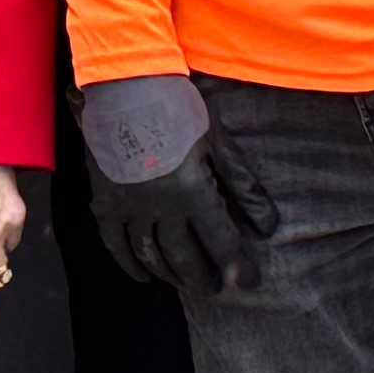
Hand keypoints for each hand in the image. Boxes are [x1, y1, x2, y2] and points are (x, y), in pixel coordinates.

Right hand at [83, 74, 280, 295]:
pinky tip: (143, 277)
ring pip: (151, 256)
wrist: (124, 84)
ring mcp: (128, 206)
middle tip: (217, 288)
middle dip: (204, 278)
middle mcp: (159, 206)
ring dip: (171, 276)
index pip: (220, 242)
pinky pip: (115, 244)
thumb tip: (269, 226)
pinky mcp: (104, 200)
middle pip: (184, 257)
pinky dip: (129, 264)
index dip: (237, 265)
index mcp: (192, 190)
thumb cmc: (178, 108)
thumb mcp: (218, 143)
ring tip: (186, 284)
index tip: (249, 282)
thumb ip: (243, 187)